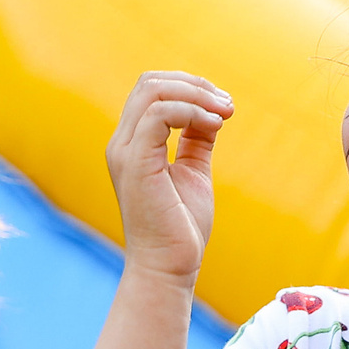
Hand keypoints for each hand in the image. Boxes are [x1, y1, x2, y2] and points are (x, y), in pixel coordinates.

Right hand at [105, 71, 231, 277]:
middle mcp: (122, 143)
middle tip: (226, 105)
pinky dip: (192, 112)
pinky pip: (159, 114)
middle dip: (194, 84)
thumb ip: (196, 139)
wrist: (169, 267)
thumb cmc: (180, 227)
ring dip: (196, 95)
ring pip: (153, 91)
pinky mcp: (135, 163)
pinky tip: (215, 126)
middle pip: (150, 82)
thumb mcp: (193, 171)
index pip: (151, 90)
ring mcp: (125, 152)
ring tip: (224, 113)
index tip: (223, 106)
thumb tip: (213, 111)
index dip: (190, 87)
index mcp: (133, 143)